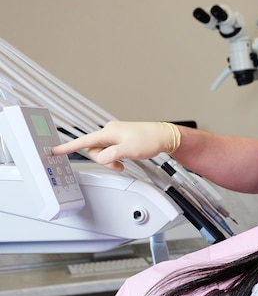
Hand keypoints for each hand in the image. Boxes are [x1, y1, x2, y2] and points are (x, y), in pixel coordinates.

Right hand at [52, 121, 180, 170]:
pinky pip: (111, 150)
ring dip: (110, 160)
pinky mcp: (121, 139)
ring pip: (103, 151)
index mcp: (109, 132)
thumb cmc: (149, 140)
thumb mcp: (128, 150)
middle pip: (94, 149)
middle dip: (103, 160)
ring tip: (123, 163)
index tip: (55, 150)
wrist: (164, 136)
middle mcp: (110, 131)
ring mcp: (116, 135)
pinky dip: (115, 157)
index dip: (68, 147)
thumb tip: (101, 159)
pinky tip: (124, 160)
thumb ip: (110, 156)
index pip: (84, 140)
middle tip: (117, 164)